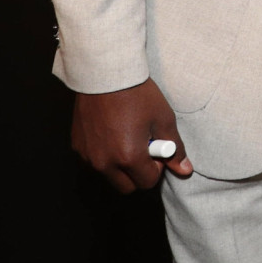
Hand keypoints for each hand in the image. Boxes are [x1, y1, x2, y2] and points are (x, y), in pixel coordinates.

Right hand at [70, 80, 192, 191]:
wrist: (106, 76)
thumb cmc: (138, 96)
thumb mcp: (163, 120)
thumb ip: (174, 149)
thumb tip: (184, 170)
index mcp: (128, 158)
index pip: (147, 183)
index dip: (157, 168)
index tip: (158, 150)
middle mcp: (104, 162)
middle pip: (126, 187)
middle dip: (138, 174)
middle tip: (144, 148)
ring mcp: (88, 156)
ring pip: (108, 176)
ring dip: (120, 166)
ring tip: (128, 138)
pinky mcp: (77, 147)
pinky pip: (94, 162)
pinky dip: (105, 156)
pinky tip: (113, 133)